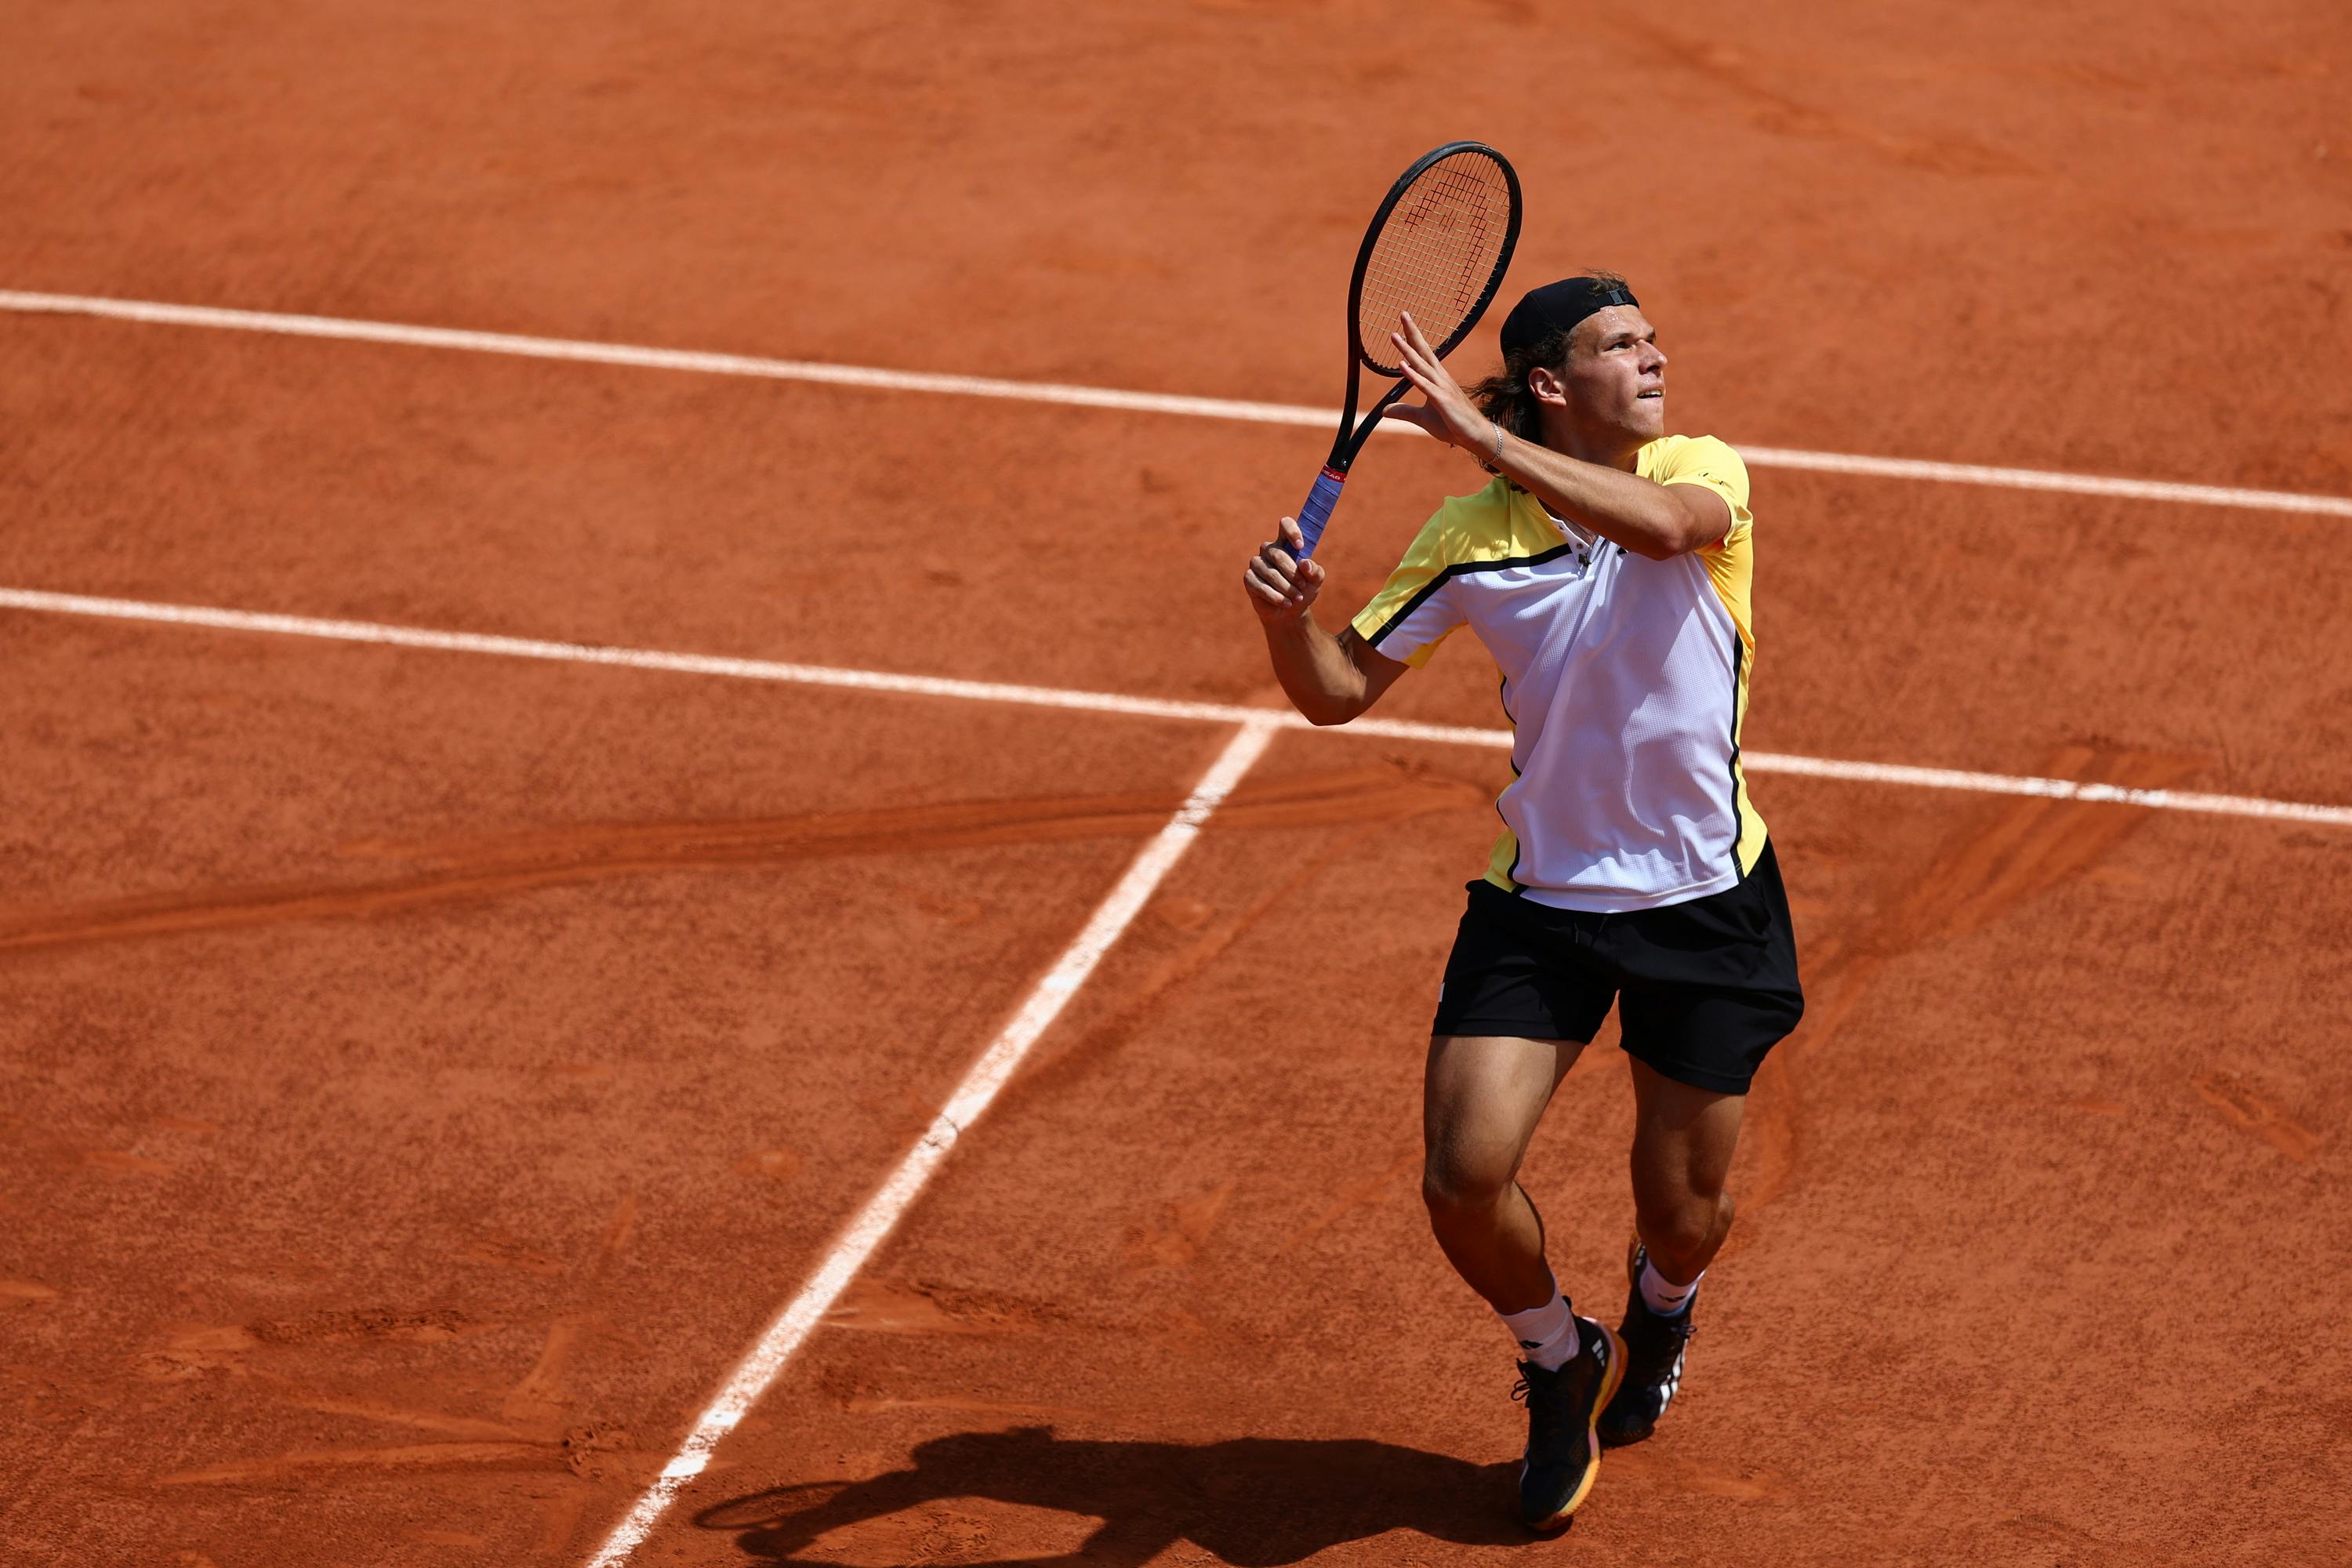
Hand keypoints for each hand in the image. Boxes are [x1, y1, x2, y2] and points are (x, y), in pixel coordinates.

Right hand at [1242, 516, 1325, 626]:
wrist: (1291, 611)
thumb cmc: (1303, 590)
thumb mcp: (1315, 581)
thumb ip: (1315, 571)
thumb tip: (1305, 564)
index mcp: (1286, 543)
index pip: (1285, 525)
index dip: (1292, 531)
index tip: (1301, 546)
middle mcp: (1269, 550)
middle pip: (1278, 554)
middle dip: (1292, 573)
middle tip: (1303, 586)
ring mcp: (1257, 563)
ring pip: (1269, 572)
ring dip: (1286, 587)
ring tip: (1297, 598)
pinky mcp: (1249, 578)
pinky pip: (1259, 585)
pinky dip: (1275, 596)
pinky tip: (1285, 603)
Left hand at [1384, 310, 1495, 459]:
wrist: (1475, 436)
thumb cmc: (1453, 424)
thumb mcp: (1423, 418)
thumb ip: (1404, 411)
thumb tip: (1384, 410)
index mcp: (1436, 379)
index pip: (1421, 355)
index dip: (1411, 340)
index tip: (1401, 325)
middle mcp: (1439, 378)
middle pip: (1423, 351)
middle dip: (1412, 333)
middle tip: (1403, 314)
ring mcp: (1441, 387)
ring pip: (1421, 365)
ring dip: (1407, 350)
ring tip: (1394, 335)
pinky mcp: (1442, 400)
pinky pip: (1424, 385)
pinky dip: (1412, 375)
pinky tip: (1402, 365)